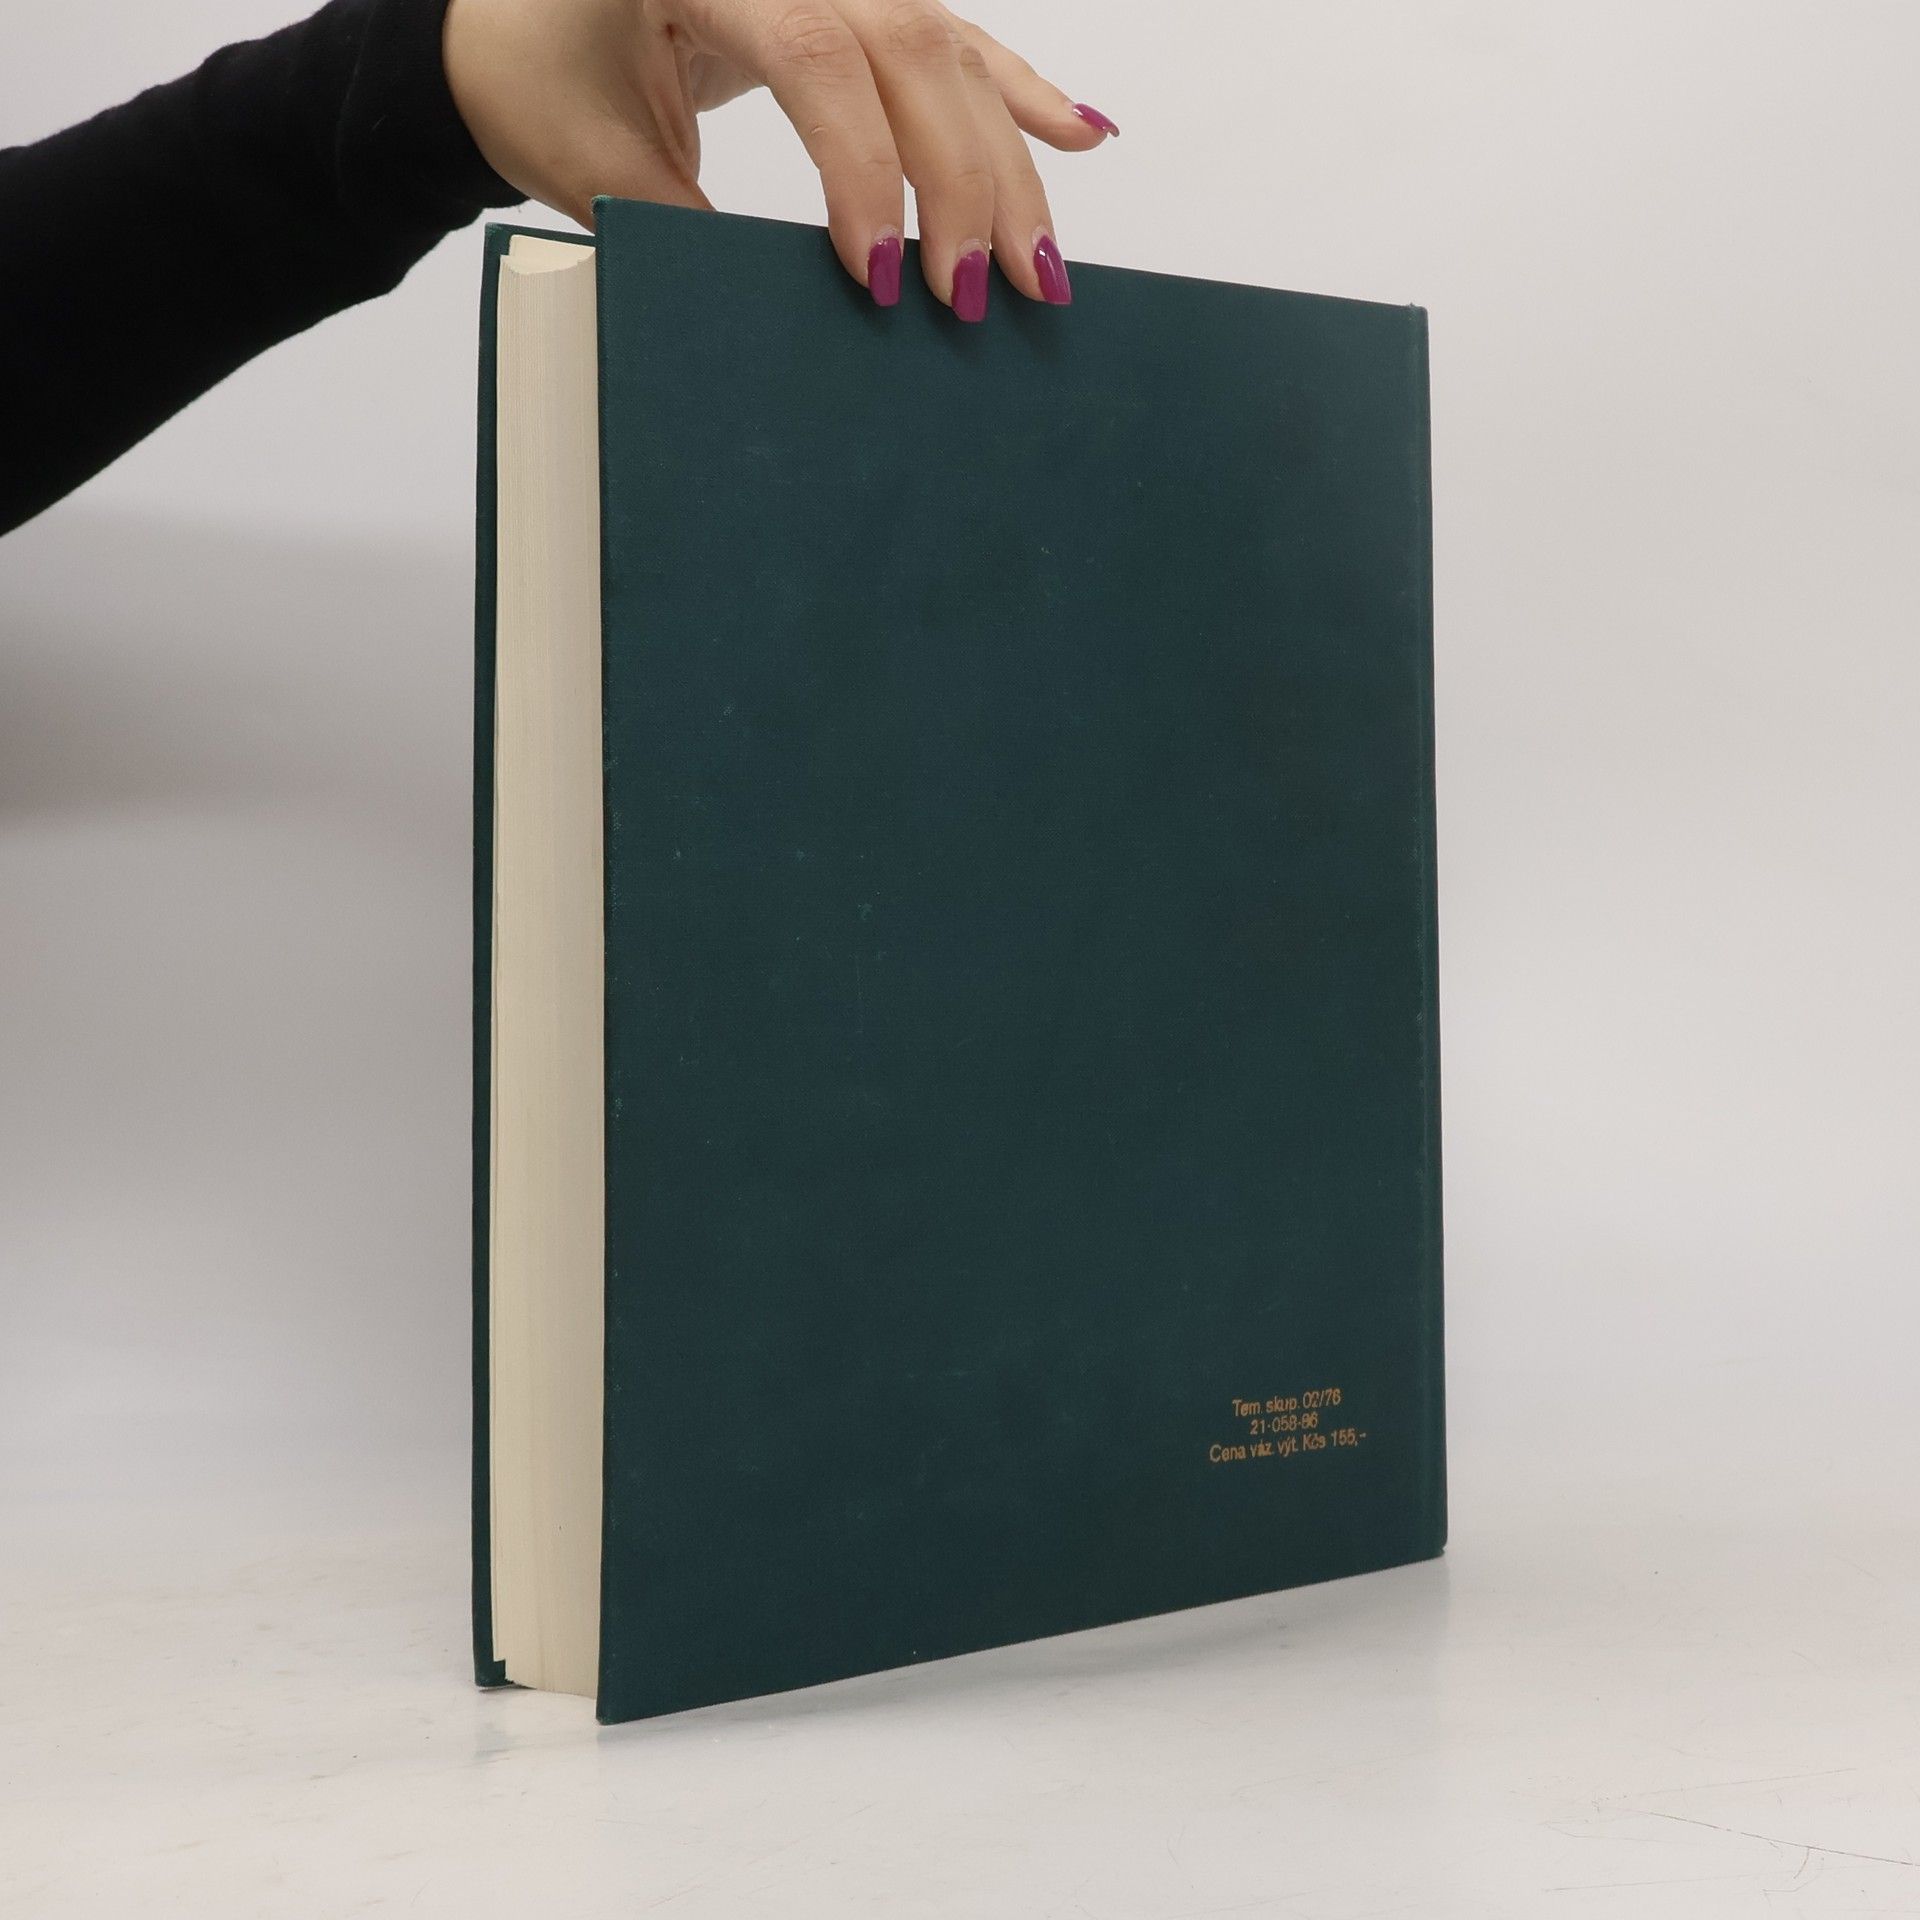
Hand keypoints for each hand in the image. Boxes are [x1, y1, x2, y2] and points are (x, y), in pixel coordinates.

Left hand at [442, 0, 1117, 317]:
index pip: (817, 55)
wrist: (508, 20)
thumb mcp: (587, 160)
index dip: (865, 169)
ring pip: (946, 52)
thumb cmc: (534, 77)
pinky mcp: (849, 0)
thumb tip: (786, 312)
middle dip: (963, 180)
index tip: (884, 278)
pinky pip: (952, 38)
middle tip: (983, 296)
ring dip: (1008, 162)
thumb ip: (682, 224)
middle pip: (909, 49)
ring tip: (1043, 264)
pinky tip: (1081, 134)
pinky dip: (1019, 91)